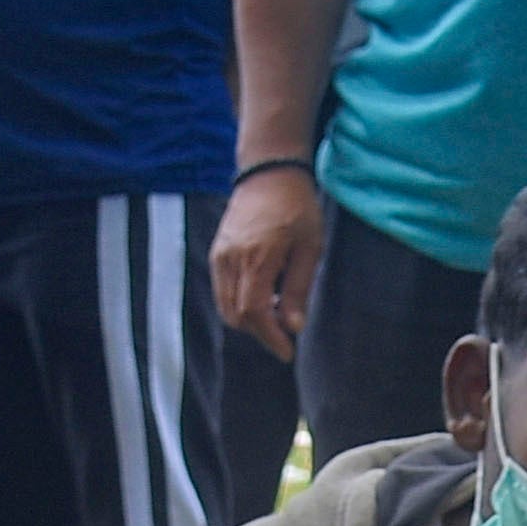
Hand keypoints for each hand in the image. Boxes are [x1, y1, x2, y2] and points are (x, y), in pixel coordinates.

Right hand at [212, 169, 326, 357]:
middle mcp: (231, 258)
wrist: (269, 174)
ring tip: (276, 310)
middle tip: (285, 331)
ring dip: (249, 319)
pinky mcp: (217, 252)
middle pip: (237, 314)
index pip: (255, 311)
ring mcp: (220, 255)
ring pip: (226, 306)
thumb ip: (298, 288)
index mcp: (257, 257)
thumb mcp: (309, 247)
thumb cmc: (297, 208)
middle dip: (260, 331)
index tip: (287, 352)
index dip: (270, 337)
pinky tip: (263, 294)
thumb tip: (292, 327)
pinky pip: (222, 290)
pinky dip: (239, 303)